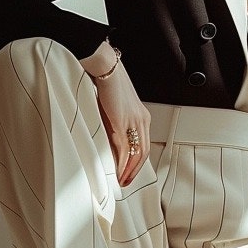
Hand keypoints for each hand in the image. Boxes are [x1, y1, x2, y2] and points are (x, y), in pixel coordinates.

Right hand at [90, 61, 150, 186]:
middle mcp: (141, 118)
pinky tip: (115, 170)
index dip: (137, 161)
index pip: (143, 144)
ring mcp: (134, 120)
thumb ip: (113, 121)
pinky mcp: (122, 121)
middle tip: (125, 182)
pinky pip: (124, 147)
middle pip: (144, 152)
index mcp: (141, 115)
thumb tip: (107, 137)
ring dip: (128, 170)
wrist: (104, 65)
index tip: (129, 171)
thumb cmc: (106, 81)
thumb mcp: (113, 105)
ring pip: (136, 153)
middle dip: (135, 170)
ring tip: (120, 181)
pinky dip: (120, 162)